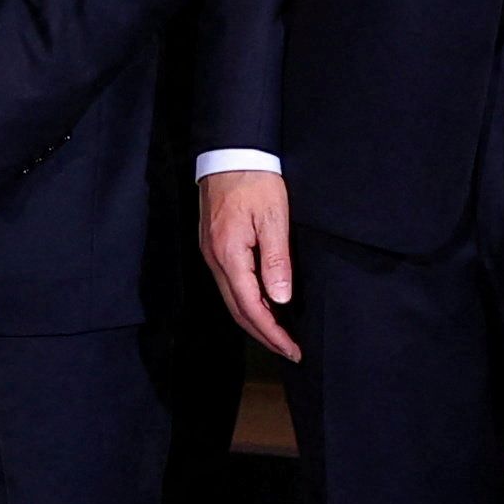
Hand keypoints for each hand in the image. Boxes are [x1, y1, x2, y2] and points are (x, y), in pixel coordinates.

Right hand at [197, 168, 301, 364]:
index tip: (293, 349)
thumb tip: (281, 299)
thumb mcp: (273, 218)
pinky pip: (230, 285)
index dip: (272, 332)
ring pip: (232, 300)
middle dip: (264, 335)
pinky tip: (264, 305)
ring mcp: (211, 253)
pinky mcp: (214, 246)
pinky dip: (248, 303)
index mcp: (229, 254)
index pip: (251, 306)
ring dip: (255, 321)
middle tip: (290, 351)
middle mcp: (214, 259)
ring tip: (280, 335)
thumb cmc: (255, 180)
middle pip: (238, 310)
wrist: (230, 152)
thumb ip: (276, 260)